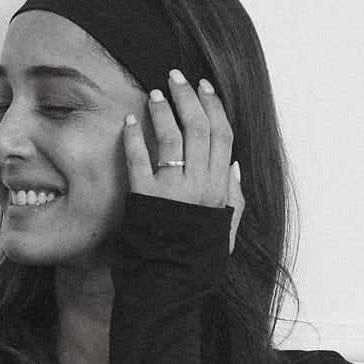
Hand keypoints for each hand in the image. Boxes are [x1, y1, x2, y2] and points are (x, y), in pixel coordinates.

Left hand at [122, 69, 244, 251]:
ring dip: (162, 110)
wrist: (169, 287)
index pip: (223, 135)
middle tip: (176, 76)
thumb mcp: (224, 230)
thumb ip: (233, 198)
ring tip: (154, 93)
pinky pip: (138, 160)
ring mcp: (172, 191)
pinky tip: (129, 122)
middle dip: (187, 97)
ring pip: (171, 137)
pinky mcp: (144, 199)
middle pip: (198, 128)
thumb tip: (234, 166)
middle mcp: (200, 185)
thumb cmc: (197, 260)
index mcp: (220, 188)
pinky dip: (134, 138)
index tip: (204, 87)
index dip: (214, 106)